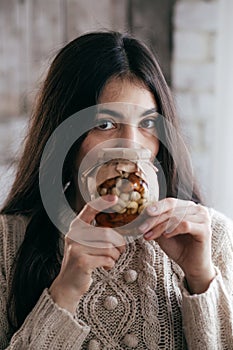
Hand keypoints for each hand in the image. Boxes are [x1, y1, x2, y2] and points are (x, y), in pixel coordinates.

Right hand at [49, 195, 125, 312]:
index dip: (103, 202)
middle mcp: (74, 235)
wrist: (68, 284)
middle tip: (120, 250)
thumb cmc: (81, 261)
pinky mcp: (81, 261)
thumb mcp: (84, 243)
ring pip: (109, 247)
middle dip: (119, 243)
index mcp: (76, 227)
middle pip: (107, 233)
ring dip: (115, 256)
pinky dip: (110, 264)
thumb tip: (119, 228)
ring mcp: (76, 248)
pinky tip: (105, 267)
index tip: (115, 197)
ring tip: (110, 260)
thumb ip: (95, 232)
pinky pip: (107, 259)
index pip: (89, 209)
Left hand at [139, 198, 215, 293]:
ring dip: (160, 227)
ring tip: (150, 236)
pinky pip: (185, 225)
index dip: (156, 207)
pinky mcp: (205, 229)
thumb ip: (155, 222)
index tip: (144, 213)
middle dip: (154, 219)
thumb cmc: (178, 247)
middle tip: (142, 228)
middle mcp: (197, 209)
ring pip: (176, 217)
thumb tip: (140, 215)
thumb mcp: (162, 232)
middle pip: (171, 209)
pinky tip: (165, 236)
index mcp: (188, 206)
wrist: (191, 266)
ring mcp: (203, 218)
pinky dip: (173, 229)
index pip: (170, 202)